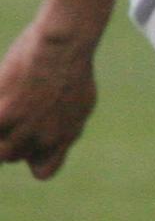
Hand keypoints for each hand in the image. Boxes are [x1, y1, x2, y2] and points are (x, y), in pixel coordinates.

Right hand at [0, 18, 98, 179]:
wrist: (65, 48)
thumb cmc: (73, 69)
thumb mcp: (81, 104)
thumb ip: (66, 125)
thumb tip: (58, 137)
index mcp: (64, 138)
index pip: (42, 172)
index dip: (31, 157)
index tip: (27, 137)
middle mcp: (44, 138)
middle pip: (11, 156)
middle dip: (7, 138)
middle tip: (12, 109)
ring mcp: (23, 127)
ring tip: (7, 108)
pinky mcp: (4, 113)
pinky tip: (1, 97)